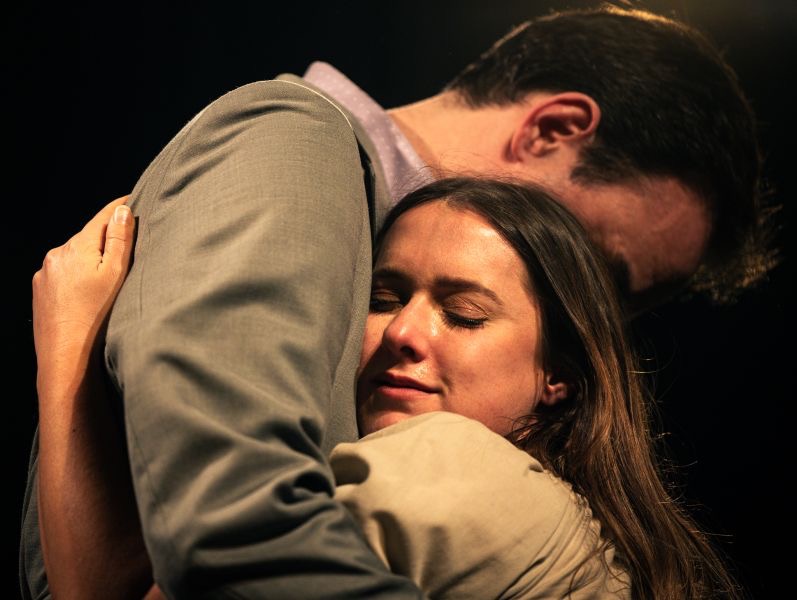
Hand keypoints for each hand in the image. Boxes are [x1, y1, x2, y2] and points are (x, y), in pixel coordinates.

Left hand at [32, 196, 134, 399]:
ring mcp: (45, 275)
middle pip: (88, 237)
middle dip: (107, 237)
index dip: (119, 207)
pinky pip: (64, 275)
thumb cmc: (96, 318)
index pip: (102, 217)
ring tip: (111, 274)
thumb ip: (120, 240)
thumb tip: (122, 211)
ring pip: (75, 257)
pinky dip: (79, 276)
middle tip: (131, 242)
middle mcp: (55, 256)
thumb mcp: (116, 275)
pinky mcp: (41, 293)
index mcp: (76, 247)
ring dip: (92, 259)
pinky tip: (91, 294)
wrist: (65, 358)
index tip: (133, 199)